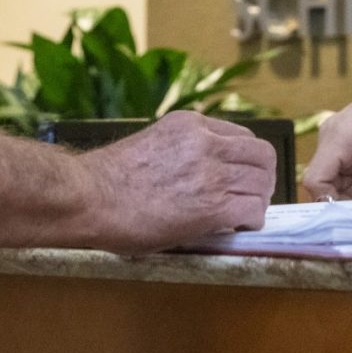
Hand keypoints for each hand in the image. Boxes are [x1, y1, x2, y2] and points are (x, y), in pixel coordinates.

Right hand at [82, 111, 277, 253]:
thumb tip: (201, 173)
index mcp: (191, 125)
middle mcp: (206, 143)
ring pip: (262, 183)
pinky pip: (253, 210)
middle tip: (253, 196)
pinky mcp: (213, 206)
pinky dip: (252, 221)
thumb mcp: (154, 144)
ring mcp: (212, 173)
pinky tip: (239, 228)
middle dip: (262, 178)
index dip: (247, 160)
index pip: (243, 137)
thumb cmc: (109, 179)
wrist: (89, 197)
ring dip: (258, 200)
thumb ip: (184, 150)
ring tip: (245, 215)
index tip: (241, 176)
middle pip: (262, 156)